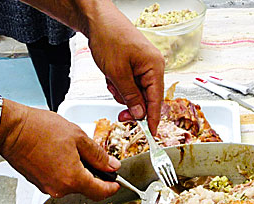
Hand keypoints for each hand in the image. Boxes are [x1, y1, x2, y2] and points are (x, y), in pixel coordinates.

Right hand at [0, 101, 120, 200]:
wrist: (10, 129)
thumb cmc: (39, 129)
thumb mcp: (78, 137)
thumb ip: (98, 155)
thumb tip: (112, 166)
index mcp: (73, 179)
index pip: (100, 192)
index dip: (112, 187)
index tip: (117, 182)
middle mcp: (60, 188)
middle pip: (86, 188)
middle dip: (94, 175)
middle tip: (95, 158)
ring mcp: (47, 187)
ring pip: (71, 184)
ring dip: (77, 172)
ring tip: (72, 150)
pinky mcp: (38, 182)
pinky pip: (58, 180)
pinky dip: (64, 171)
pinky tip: (59, 154)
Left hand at [84, 2, 164, 133]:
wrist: (97, 19)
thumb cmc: (109, 37)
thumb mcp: (117, 73)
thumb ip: (130, 96)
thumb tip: (140, 114)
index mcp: (154, 67)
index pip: (157, 100)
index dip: (153, 118)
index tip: (151, 134)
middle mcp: (153, 66)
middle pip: (146, 98)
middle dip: (130, 104)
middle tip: (120, 115)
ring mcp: (144, 65)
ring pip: (135, 92)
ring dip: (122, 93)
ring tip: (111, 81)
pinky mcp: (134, 64)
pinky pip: (129, 83)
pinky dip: (118, 84)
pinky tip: (111, 76)